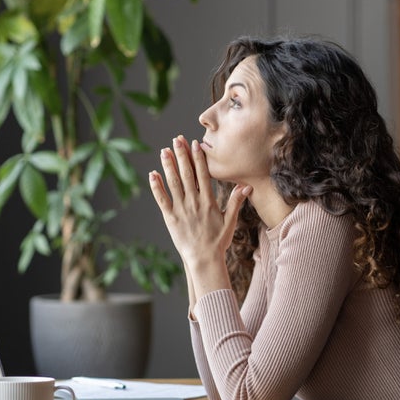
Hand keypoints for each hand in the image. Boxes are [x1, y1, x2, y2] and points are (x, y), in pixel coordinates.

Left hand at [148, 135, 250, 296]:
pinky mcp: (170, 218)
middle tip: (177, 139)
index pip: (203, 175)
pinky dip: (156, 187)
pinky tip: (153, 174)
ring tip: (164, 151)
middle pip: (187, 174)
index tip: (195, 144)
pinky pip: (162, 200)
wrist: (204, 259)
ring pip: (173, 183)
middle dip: (182, 155)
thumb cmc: (218, 241)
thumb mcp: (231, 221)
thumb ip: (236, 202)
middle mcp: (194, 203)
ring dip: (168, 166)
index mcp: (208, 201)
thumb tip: (246, 186)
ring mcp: (181, 210)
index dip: (198, 158)